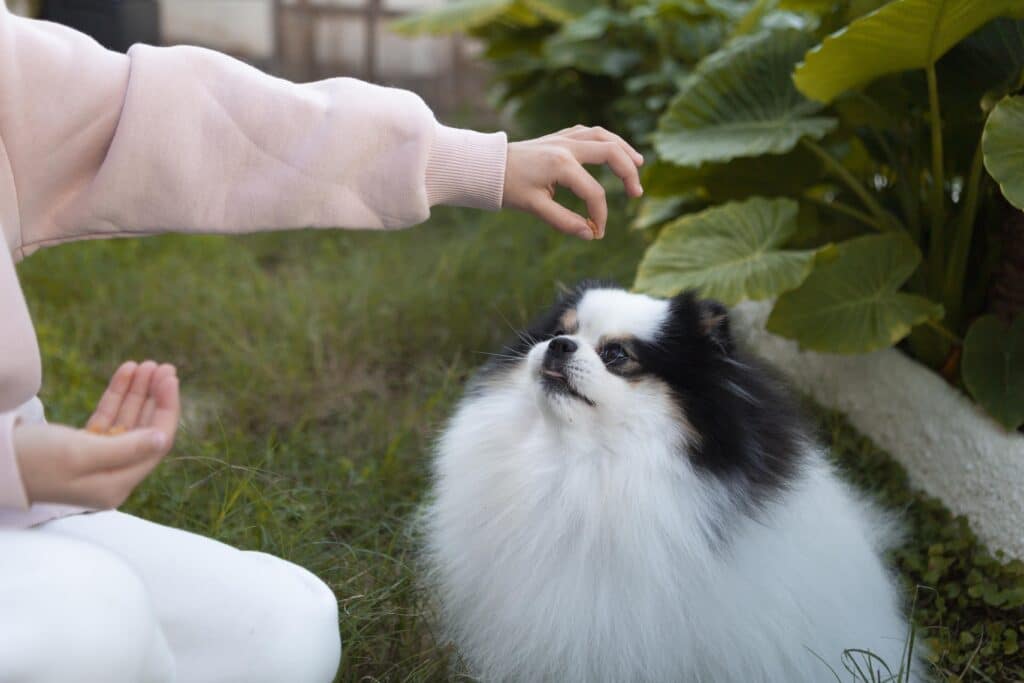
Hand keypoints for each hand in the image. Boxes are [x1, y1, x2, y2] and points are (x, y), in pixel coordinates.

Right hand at [14, 361, 179, 508]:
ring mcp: (96, 460)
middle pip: (144, 430)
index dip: (166, 409)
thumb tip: (164, 439)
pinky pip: (107, 418)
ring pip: (126, 421)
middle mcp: (110, 475)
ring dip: (137, 392)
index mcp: (116, 484)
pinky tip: (126, 371)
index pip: (156, 444)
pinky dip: (116, 395)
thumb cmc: (32, 460)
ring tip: (147, 364)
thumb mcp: (82, 453)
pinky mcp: (80, 447)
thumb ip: (127, 448)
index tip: (169, 379)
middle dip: (155, 397)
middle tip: (163, 367)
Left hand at [503, 125, 643, 239]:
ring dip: (623, 149)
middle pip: (610, 153)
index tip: (597, 232)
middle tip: (636, 194)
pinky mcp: (559, 136)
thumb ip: (564, 221)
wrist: (487, 166)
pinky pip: (590, 132)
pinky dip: (606, 140)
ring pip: (603, 136)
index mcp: (561, 165)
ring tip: (638, 164)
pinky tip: (613, 150)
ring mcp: (564, 138)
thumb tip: (590, 235)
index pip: (594, 192)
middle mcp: (566, 146)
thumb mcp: (534, 208)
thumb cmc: (508, 187)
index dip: (600, 215)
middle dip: (628, 173)